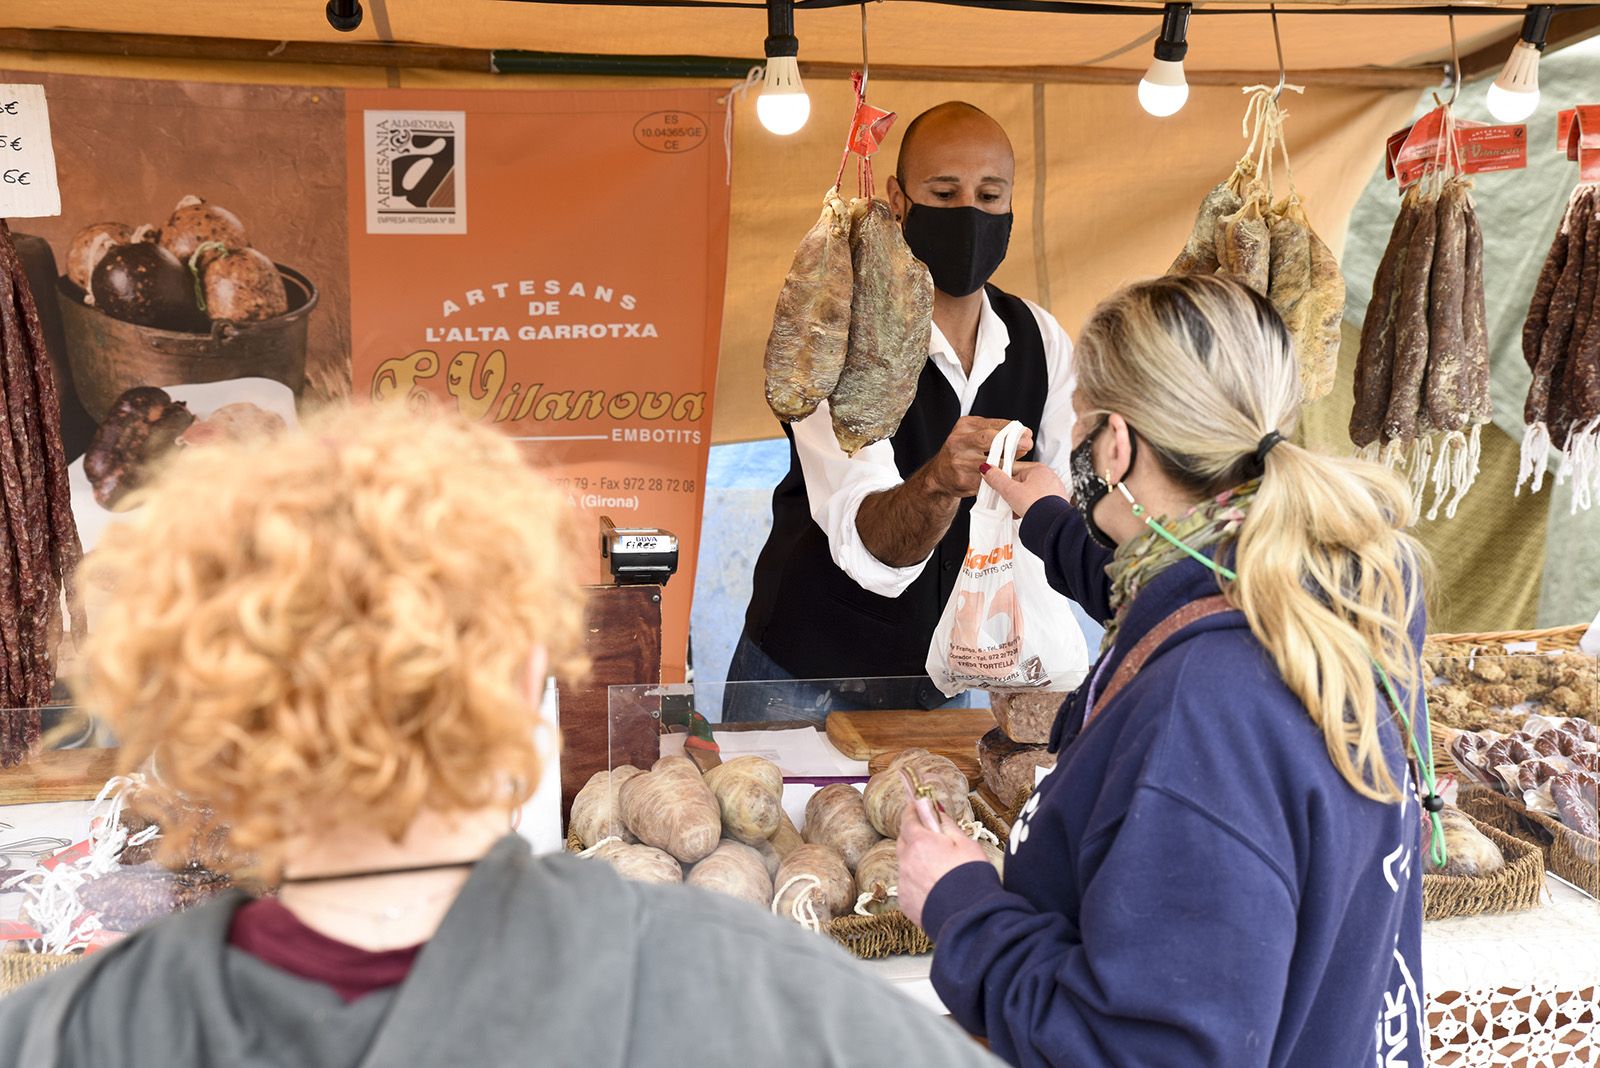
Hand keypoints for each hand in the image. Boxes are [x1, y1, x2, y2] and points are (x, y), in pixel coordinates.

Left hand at [895, 777, 988, 929]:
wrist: (970, 917)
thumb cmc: (971, 877)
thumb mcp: (966, 843)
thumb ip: (946, 824)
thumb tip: (934, 808)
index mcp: (919, 842)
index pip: (908, 818)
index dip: (913, 811)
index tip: (917, 806)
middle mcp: (906, 861)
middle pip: (904, 840)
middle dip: (914, 835)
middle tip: (932, 838)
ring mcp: (904, 882)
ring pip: (905, 863)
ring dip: (916, 860)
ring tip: (939, 869)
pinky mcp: (905, 902)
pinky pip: (908, 884)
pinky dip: (917, 882)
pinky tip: (935, 887)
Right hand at [928, 417, 1034, 499]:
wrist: (940, 474)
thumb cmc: (962, 452)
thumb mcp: (975, 436)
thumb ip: (996, 436)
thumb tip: (1023, 440)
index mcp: (963, 426)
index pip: (991, 425)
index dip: (1011, 429)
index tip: (1027, 433)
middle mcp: (958, 442)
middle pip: (987, 440)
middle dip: (1010, 442)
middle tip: (1027, 444)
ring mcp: (958, 462)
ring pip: (990, 463)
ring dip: (1009, 464)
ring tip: (1022, 465)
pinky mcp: (962, 480)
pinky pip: (986, 479)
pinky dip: (999, 480)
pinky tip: (1008, 479)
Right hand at [981, 461, 1068, 518]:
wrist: (1051, 524)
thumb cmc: (1037, 505)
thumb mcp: (1010, 491)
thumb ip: (997, 479)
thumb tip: (988, 470)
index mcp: (1039, 469)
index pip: (1015, 469)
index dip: (1004, 478)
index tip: (998, 485)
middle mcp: (1050, 478)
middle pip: (1023, 482)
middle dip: (1013, 493)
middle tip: (1008, 500)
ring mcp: (1054, 492)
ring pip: (1031, 494)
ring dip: (1021, 502)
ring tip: (1016, 510)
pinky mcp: (1056, 505)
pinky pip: (1039, 504)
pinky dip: (1031, 509)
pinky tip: (1026, 515)